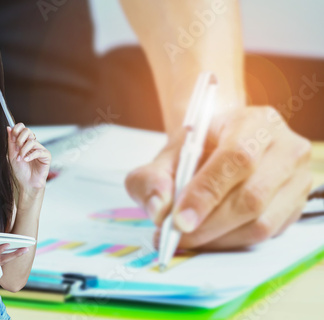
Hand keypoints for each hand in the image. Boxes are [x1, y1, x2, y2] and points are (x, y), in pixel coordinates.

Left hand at [7, 123, 50, 192]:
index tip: (12, 138)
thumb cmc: (21, 171)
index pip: (22, 128)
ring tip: (21, 158)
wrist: (26, 183)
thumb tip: (9, 128)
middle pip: (28, 131)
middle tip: (17, 149)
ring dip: (23, 150)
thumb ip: (11, 142)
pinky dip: (30, 156)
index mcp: (24, 142)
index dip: (17, 130)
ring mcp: (40, 149)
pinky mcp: (46, 155)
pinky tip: (26, 160)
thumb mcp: (12, 155)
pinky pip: (39, 151)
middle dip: (20, 140)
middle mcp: (33, 144)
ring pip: (32, 141)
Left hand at [125, 106, 312, 249]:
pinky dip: (232, 242)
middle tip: (177, 236)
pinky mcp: (296, 205)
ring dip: (219, 238)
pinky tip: (209, 237)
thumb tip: (159, 209)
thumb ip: (152, 178)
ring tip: (188, 238)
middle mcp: (285, 147)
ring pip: (262, 222)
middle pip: (252, 196)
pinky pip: (267, 235)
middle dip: (208, 223)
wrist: (221, 148)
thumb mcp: (167, 156)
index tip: (178, 220)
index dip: (206, 193)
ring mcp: (297, 178)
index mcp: (253, 122)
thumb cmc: (198, 150)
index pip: (236, 157)